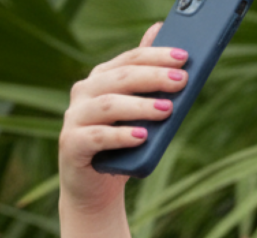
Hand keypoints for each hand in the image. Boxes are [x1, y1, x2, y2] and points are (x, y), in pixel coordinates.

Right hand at [58, 23, 188, 211]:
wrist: (95, 188)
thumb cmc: (122, 146)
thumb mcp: (139, 113)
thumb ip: (147, 78)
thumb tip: (159, 30)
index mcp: (101, 79)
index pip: (130, 60)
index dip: (156, 56)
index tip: (184, 57)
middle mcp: (84, 94)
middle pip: (120, 78)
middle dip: (153, 77)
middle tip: (181, 80)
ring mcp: (75, 118)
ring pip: (109, 105)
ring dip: (141, 106)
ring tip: (168, 109)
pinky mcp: (71, 145)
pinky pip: (96, 137)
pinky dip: (121, 136)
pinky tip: (143, 136)